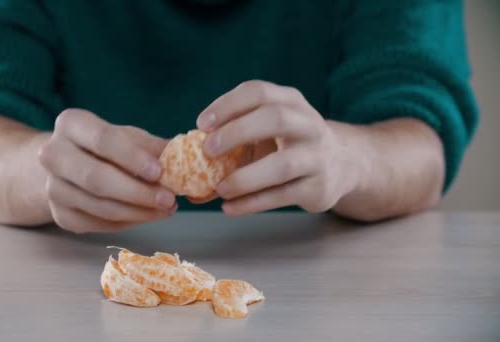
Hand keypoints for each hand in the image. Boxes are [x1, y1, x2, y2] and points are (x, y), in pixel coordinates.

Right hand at [38, 109, 176, 232]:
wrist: (67, 166)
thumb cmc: (104, 147)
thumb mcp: (127, 137)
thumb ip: (152, 146)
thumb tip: (183, 156)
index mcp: (71, 124)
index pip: (104, 140)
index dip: (133, 158)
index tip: (160, 171)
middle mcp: (52, 154)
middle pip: (96, 178)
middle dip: (137, 192)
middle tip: (169, 199)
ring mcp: (52, 187)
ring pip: (99, 206)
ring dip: (138, 212)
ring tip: (166, 208)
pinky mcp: (60, 215)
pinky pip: (98, 224)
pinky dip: (128, 222)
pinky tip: (147, 214)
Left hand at [196, 80, 362, 215]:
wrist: (339, 164)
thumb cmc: (288, 142)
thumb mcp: (269, 126)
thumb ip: (236, 131)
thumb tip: (185, 149)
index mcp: (290, 101)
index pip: (258, 92)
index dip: (228, 105)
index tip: (201, 124)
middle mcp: (308, 124)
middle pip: (275, 118)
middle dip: (237, 132)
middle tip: (207, 150)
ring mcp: (316, 156)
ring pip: (283, 165)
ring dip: (246, 177)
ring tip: (219, 189)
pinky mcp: (318, 187)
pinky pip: (281, 196)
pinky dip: (252, 203)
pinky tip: (229, 208)